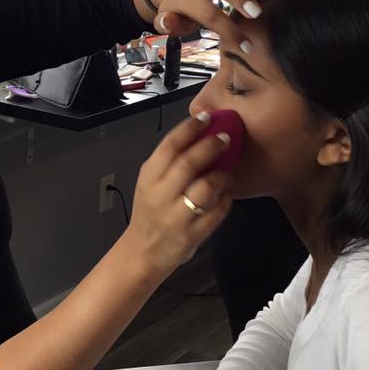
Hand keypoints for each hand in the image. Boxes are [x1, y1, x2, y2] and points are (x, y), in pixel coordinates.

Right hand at [123, 116, 232, 277]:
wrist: (142, 252)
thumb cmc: (150, 211)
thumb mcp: (150, 183)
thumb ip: (169, 163)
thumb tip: (199, 135)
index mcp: (149, 177)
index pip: (169, 145)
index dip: (189, 128)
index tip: (206, 117)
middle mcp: (160, 195)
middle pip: (187, 163)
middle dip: (209, 146)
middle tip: (226, 137)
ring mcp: (176, 217)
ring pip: (204, 189)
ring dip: (219, 176)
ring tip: (226, 172)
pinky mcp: (191, 236)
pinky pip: (215, 214)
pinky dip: (225, 201)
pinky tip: (226, 195)